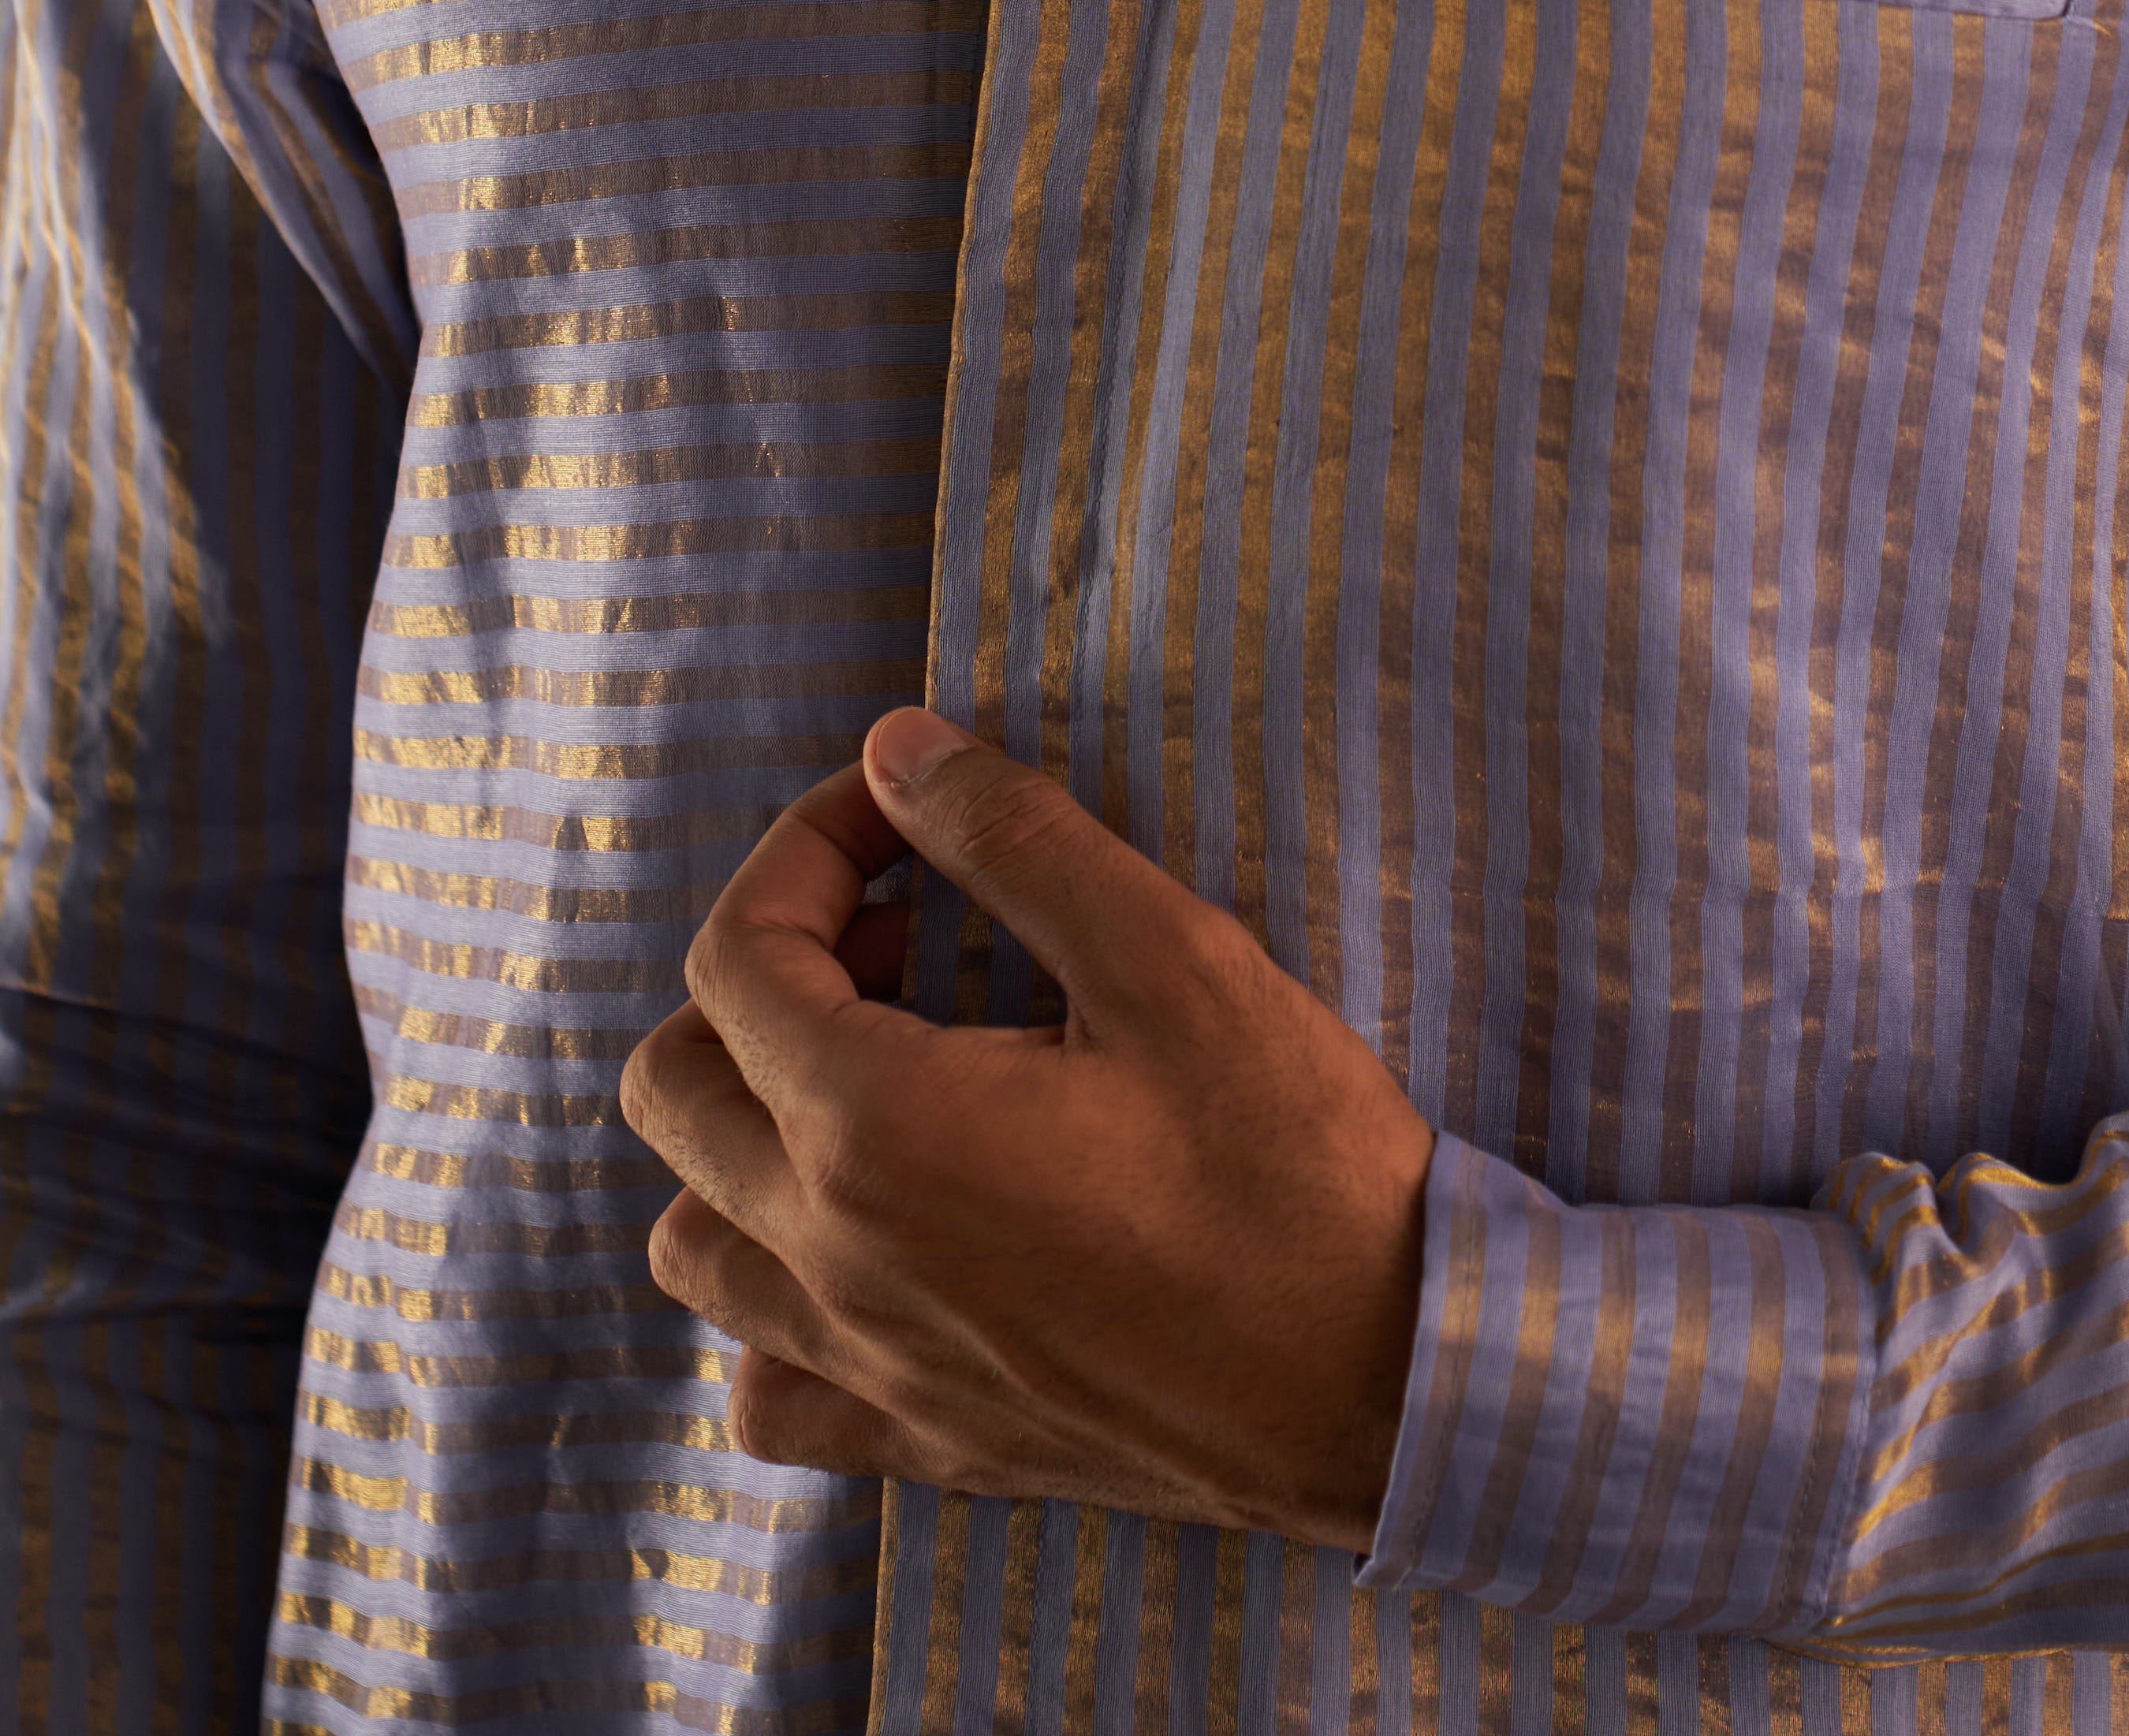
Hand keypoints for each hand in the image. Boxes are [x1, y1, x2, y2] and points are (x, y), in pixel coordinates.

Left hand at [617, 711, 1434, 1550]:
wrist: (1389, 1383)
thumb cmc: (1292, 1166)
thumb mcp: (1170, 956)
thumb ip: (1013, 839)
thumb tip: (896, 749)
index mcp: (877, 1128)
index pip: (735, 954)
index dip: (807, 849)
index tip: (908, 820)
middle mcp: (833, 1258)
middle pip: (674, 1087)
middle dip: (758, 976)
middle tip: (901, 944)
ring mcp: (869, 1367)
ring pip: (695, 1239)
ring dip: (748, 1131)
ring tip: (881, 1078)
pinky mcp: (924, 1443)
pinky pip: (766, 1384)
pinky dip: (782, 1301)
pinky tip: (882, 1242)